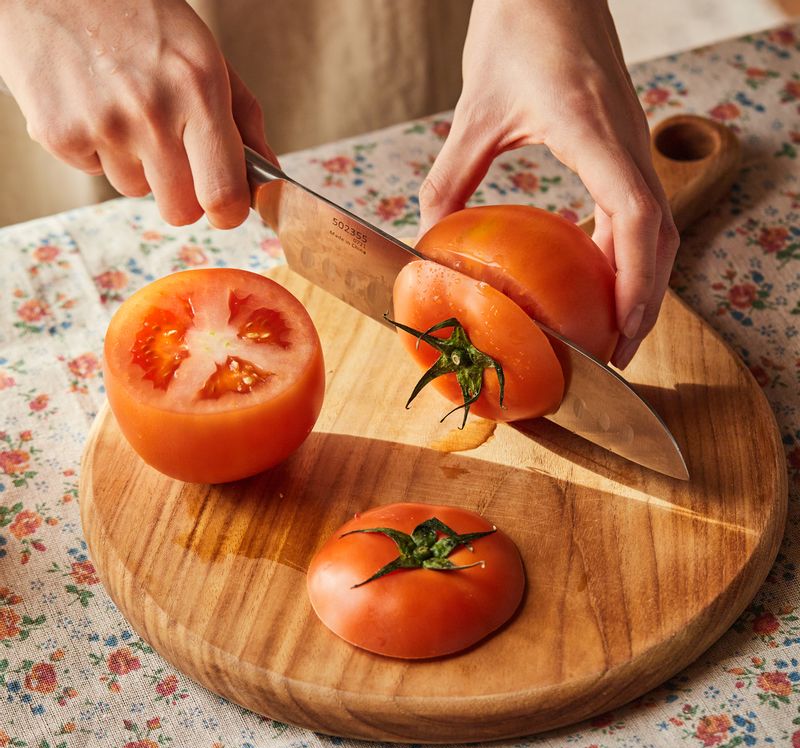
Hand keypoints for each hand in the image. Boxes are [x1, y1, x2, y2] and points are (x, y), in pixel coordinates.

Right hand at [0, 0, 276, 228]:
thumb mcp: (205, 54)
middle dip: (182, 194)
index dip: (228, 212)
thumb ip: (243, 119)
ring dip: (136, 164)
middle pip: (180, 211)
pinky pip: (94, 172)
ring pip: (135, 190)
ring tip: (124, 110)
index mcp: (200, 90)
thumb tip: (268, 173)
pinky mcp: (59, 134)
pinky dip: (95, 148)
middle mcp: (152, 112)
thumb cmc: (138, 17)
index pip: (223, 194)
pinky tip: (92, 104)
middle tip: (172, 154)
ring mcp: (103, 126)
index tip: (225, 207)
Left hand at [418, 0, 678, 368]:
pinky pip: (637, 203)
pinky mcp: (622, 138)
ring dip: (643, 280)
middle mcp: (626, 140)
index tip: (620, 330)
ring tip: (616, 326)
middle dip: (645, 300)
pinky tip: (597, 271)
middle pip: (659, 236)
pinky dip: (627, 247)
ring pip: (657, 224)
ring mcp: (631, 139)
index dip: (634, 281)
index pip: (635, 216)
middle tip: (618, 352)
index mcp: (596, 133)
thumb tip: (431, 239)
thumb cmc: (516, 28)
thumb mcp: (475, 112)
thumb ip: (450, 179)